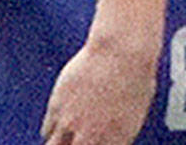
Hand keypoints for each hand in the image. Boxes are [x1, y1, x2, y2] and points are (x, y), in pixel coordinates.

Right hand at [41, 38, 155, 144]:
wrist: (122, 50)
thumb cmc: (136, 73)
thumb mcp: (137, 107)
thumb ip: (121, 128)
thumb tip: (112, 136)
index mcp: (118, 138)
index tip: (93, 142)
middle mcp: (93, 135)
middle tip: (78, 139)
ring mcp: (72, 123)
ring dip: (60, 143)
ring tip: (66, 137)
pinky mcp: (57, 107)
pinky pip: (48, 130)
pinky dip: (53, 129)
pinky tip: (60, 122)